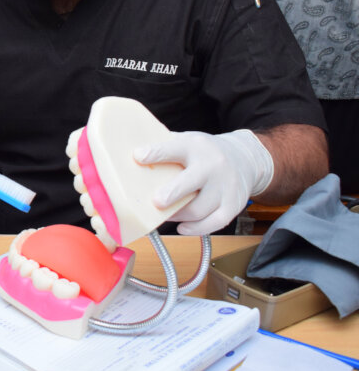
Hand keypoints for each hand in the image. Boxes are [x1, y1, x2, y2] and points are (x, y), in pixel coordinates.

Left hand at [134, 129, 273, 234]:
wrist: (245, 158)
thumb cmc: (203, 153)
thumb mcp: (186, 141)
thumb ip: (162, 148)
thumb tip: (125, 157)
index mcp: (195, 146)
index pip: (174, 148)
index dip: (156, 152)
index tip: (138, 156)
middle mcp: (212, 166)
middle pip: (191, 181)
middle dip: (172, 193)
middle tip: (156, 201)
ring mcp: (225, 187)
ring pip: (199, 208)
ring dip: (177, 215)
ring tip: (163, 214)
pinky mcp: (233, 205)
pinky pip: (213, 223)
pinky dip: (195, 229)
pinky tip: (181, 227)